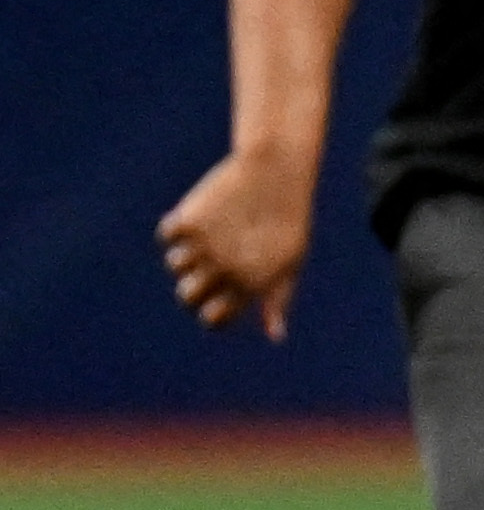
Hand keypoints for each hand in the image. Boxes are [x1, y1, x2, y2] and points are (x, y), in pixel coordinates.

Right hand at [156, 149, 320, 339]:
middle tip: (210, 265)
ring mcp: (202, 247)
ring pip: (175, 264)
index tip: (217, 298)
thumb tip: (275, 336)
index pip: (213, 319)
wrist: (275, 173)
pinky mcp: (187, 221)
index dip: (212, 313)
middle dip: (194, 286)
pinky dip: (178, 227)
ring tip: (214, 232)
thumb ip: (277, 301)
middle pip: (187, 296)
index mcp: (250, 285)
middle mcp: (223, 270)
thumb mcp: (290, 263)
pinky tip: (202, 215)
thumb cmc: (288, 221)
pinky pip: (167, 235)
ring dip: (187, 253)